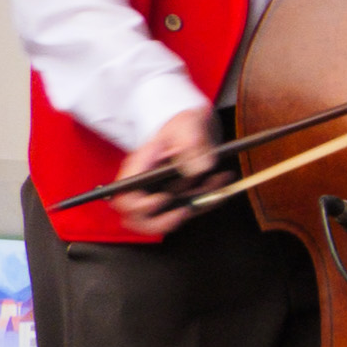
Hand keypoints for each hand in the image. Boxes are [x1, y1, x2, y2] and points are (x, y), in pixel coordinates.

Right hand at [114, 106, 224, 222]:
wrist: (193, 125)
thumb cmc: (183, 124)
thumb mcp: (189, 124)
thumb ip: (193, 143)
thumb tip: (199, 169)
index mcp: (139, 167)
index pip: (123, 198)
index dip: (139, 206)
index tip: (163, 199)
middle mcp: (145, 185)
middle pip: (137, 219)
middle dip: (161, 222)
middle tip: (185, 211)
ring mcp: (160, 194)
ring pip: (165, 220)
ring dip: (192, 209)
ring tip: (214, 186)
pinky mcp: (178, 199)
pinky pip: (190, 210)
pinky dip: (208, 201)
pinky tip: (222, 180)